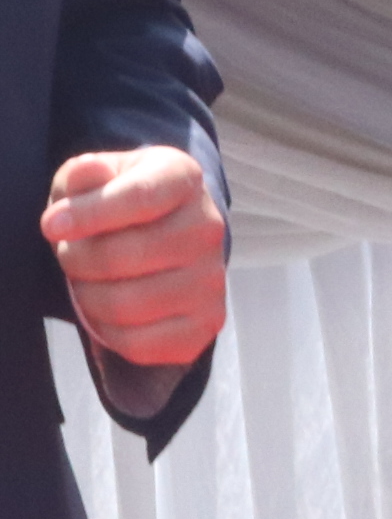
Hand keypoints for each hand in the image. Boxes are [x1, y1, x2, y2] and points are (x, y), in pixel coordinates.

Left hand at [45, 147, 224, 389]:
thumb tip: (87, 177)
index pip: (140, 197)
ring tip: (89, 282)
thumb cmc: (119, 203)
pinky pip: (140, 343)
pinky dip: (109, 332)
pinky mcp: (207, 322)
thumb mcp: (97, 176)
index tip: (51, 225)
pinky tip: (109, 311)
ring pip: (125, 304)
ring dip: (88, 297)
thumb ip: (85, 174)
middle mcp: (208, 226)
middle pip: (121, 256)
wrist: (163, 234)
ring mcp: (212, 278)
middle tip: (70, 255)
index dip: (89, 214)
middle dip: (76, 260)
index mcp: (183, 179)